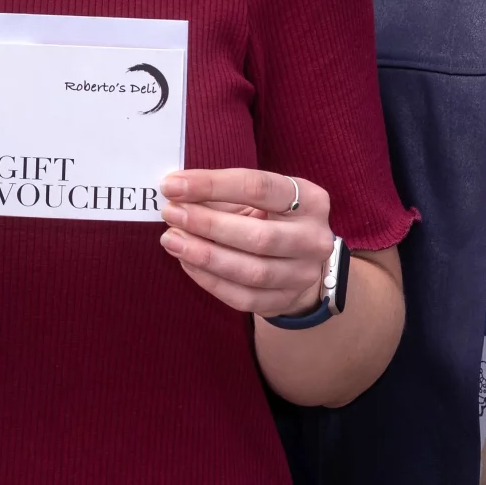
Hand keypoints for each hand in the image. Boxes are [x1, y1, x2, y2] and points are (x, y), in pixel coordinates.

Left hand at [157, 167, 332, 318]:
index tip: (172, 185)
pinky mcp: (286, 301)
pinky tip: (187, 263)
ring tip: (172, 240)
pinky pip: (243, 298)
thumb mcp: (257, 196)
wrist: (299, 258)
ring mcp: (304, 274)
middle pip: (258, 236)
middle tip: (171, 214)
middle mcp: (314, 238)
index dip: (211, 185)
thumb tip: (174, 191)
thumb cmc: (270, 216)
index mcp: (309, 200)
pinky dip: (210, 281)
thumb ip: (221, 193)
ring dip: (205, 256)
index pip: (258, 187)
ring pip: (252, 272)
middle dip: (207, 224)